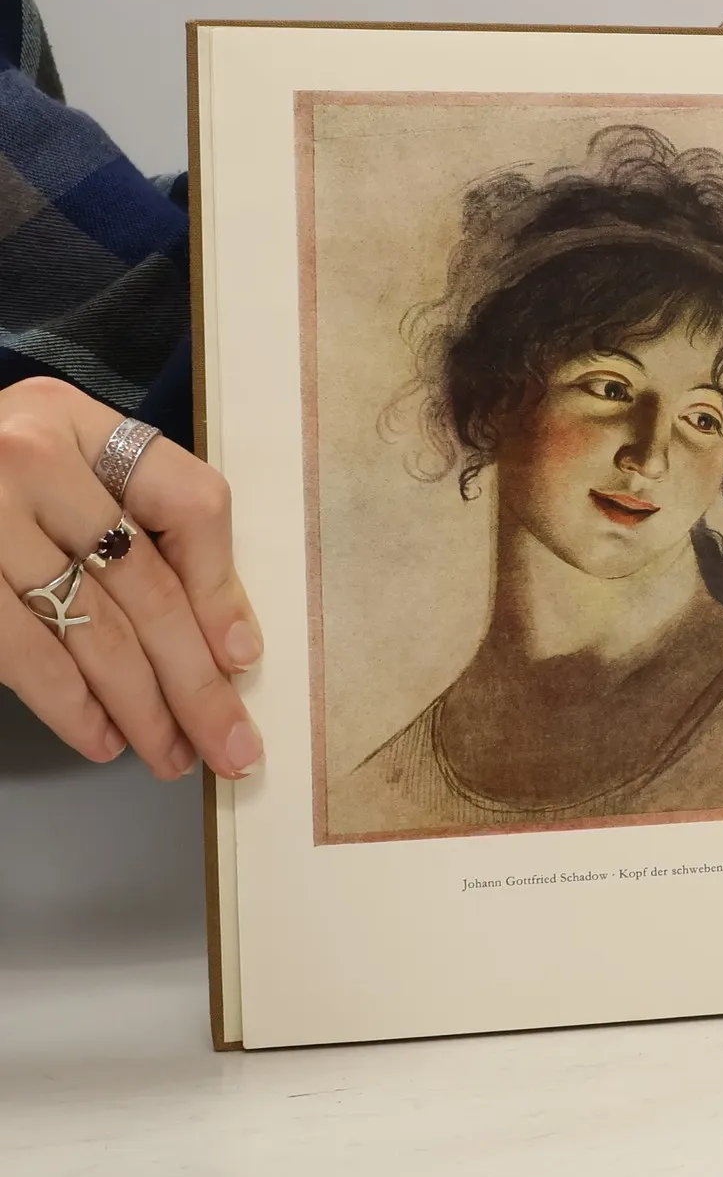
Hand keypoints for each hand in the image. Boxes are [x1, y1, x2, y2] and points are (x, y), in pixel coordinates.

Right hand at [0, 378, 262, 779]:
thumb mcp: (62, 470)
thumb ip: (135, 524)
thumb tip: (225, 643)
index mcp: (81, 423)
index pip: (189, 503)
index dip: (222, 590)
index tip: (243, 660)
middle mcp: (32, 459)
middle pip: (149, 586)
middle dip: (196, 682)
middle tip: (230, 746)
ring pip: (93, 629)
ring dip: (141, 707)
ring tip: (171, 753)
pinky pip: (25, 653)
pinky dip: (71, 706)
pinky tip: (102, 738)